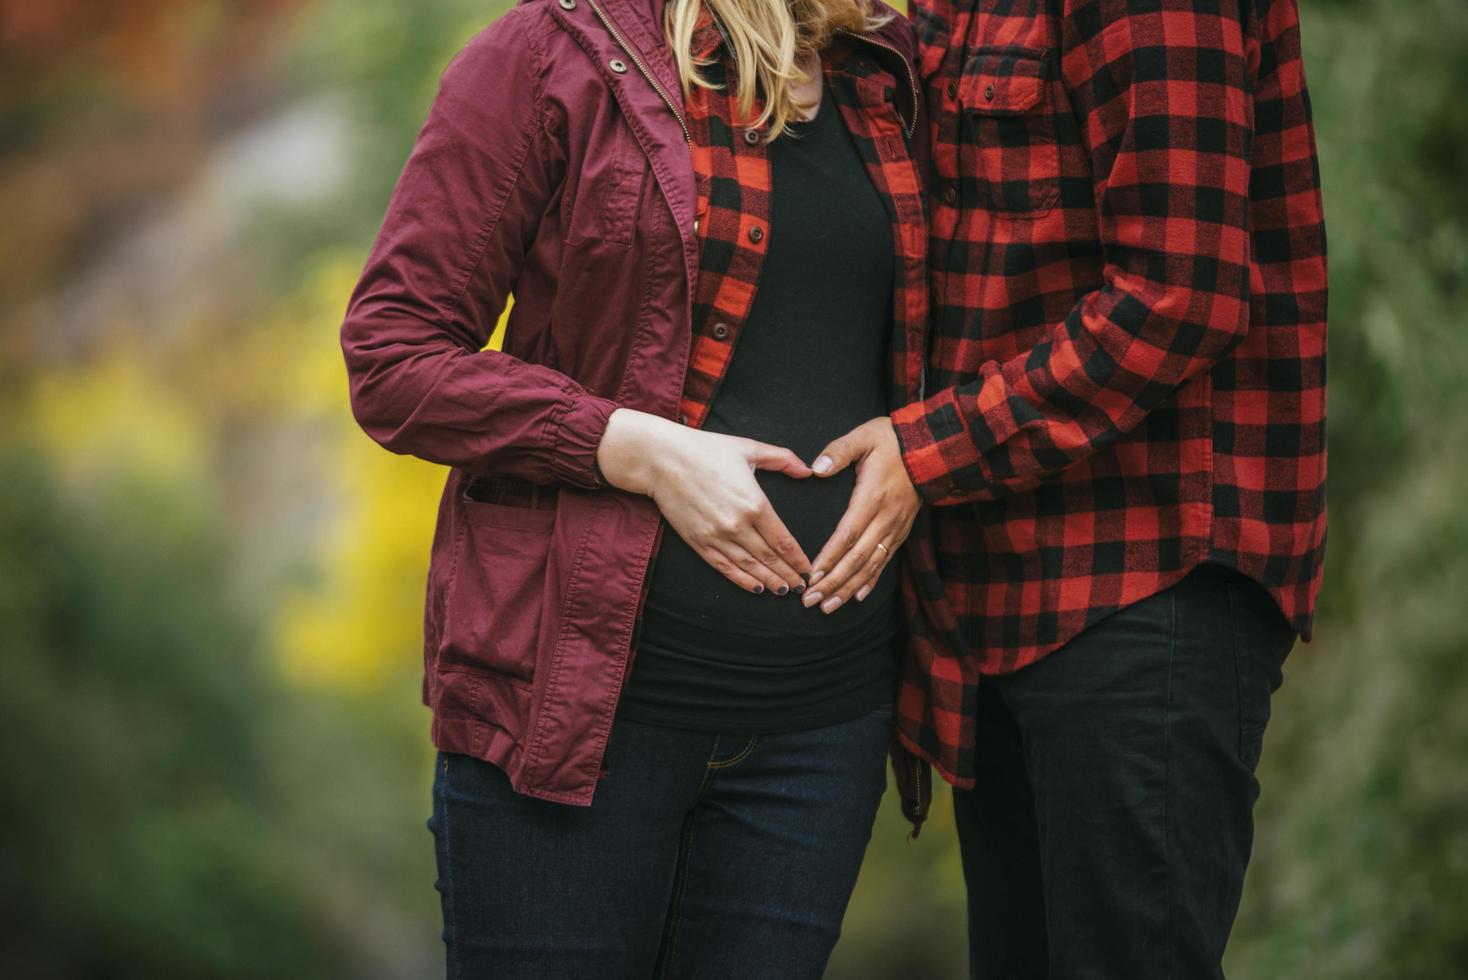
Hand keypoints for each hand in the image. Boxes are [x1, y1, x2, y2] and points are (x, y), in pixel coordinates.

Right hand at [597, 409, 813, 594]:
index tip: (809, 568)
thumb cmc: (705, 449)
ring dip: (769, 581)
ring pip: (749, 567)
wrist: (661, 459)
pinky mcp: (698, 541)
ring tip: (784, 591)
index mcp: (754, 503)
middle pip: (769, 558)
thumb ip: (782, 459)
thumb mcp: (749, 448)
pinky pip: (725, 567)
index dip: (798, 558)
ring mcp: (716, 536)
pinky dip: (742, 580)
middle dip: (788, 575)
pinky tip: (755, 588)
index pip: (783, 540)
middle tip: (802, 587)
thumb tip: (808, 470)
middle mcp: (737, 524)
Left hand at [802, 417, 919, 613]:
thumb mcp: (864, 436)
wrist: (931, 447)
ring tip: (828, 607)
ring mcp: (895, 528)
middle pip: (857, 559)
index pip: (847, 534)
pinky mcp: (901, 531)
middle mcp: (885, 518)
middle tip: (810, 601)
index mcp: (872, 497)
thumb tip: (816, 468)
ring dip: (848, 588)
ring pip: (870, 566)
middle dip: (832, 583)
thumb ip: (839, 451)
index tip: (812, 575)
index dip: (829, 557)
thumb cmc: (892, 440)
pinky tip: (856, 597)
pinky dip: (871, 582)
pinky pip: (885, 561)